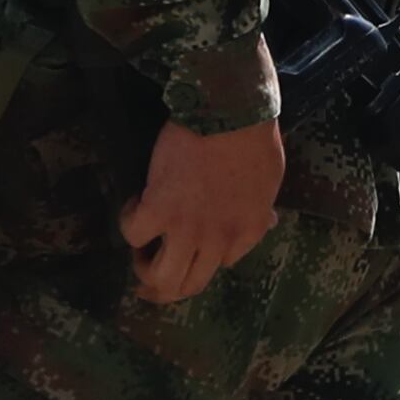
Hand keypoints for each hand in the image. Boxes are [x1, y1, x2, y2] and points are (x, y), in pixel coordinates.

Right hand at [121, 119, 283, 301]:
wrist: (229, 112)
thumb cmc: (253, 137)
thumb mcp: (270, 181)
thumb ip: (261, 209)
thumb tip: (267, 220)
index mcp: (248, 232)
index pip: (223, 264)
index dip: (205, 254)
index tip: (195, 239)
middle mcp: (218, 240)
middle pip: (189, 286)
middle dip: (168, 287)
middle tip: (152, 275)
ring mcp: (187, 229)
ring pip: (161, 277)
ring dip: (146, 270)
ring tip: (141, 252)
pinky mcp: (159, 210)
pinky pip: (134, 234)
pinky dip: (129, 223)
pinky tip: (134, 205)